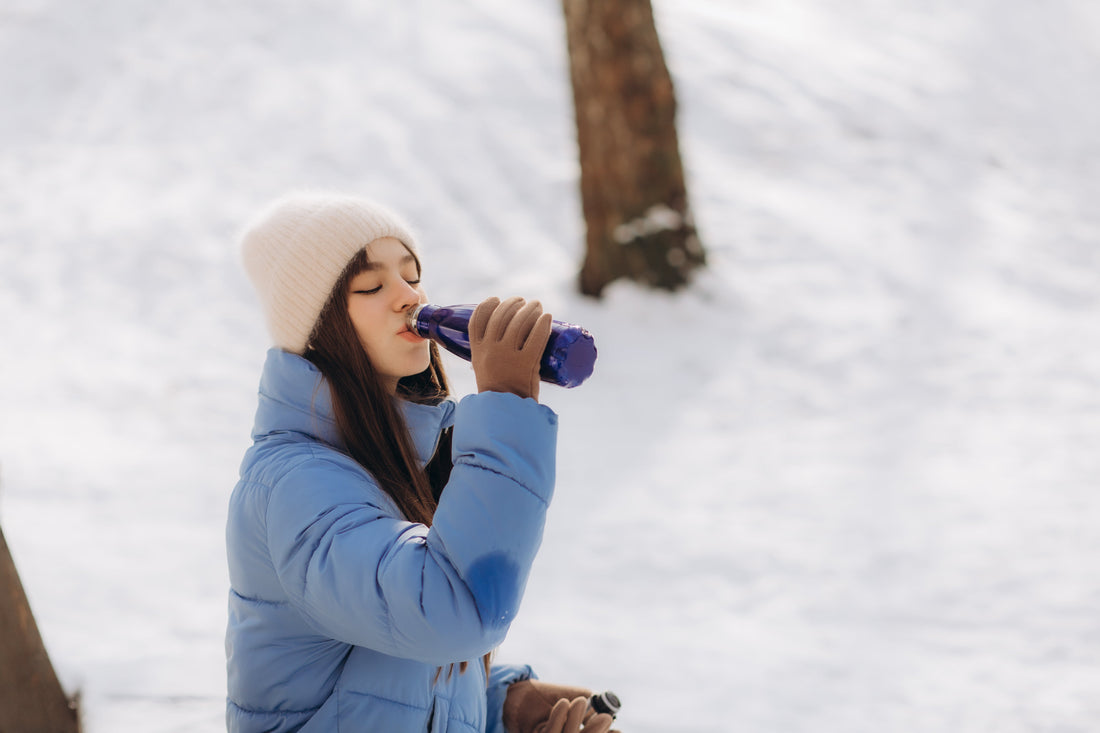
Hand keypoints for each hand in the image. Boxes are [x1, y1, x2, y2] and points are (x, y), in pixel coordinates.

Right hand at [469, 296, 552, 400]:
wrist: (505, 413)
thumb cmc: (498, 392)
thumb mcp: (484, 370)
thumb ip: (489, 355)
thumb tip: (502, 340)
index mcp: (477, 351)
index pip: (477, 320)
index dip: (487, 305)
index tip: (496, 299)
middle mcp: (490, 351)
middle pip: (501, 316)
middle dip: (513, 304)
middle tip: (524, 302)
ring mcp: (508, 356)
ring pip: (519, 323)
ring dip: (530, 309)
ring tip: (537, 306)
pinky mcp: (526, 363)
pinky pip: (536, 338)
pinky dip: (543, 324)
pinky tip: (547, 317)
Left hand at [503, 680, 618, 732]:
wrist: (521, 698)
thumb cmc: (550, 700)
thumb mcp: (575, 700)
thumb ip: (590, 706)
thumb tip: (608, 712)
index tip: (619, 730)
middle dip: (595, 732)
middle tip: (606, 717)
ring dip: (576, 719)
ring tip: (580, 701)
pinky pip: (550, 732)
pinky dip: (558, 717)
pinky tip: (564, 703)